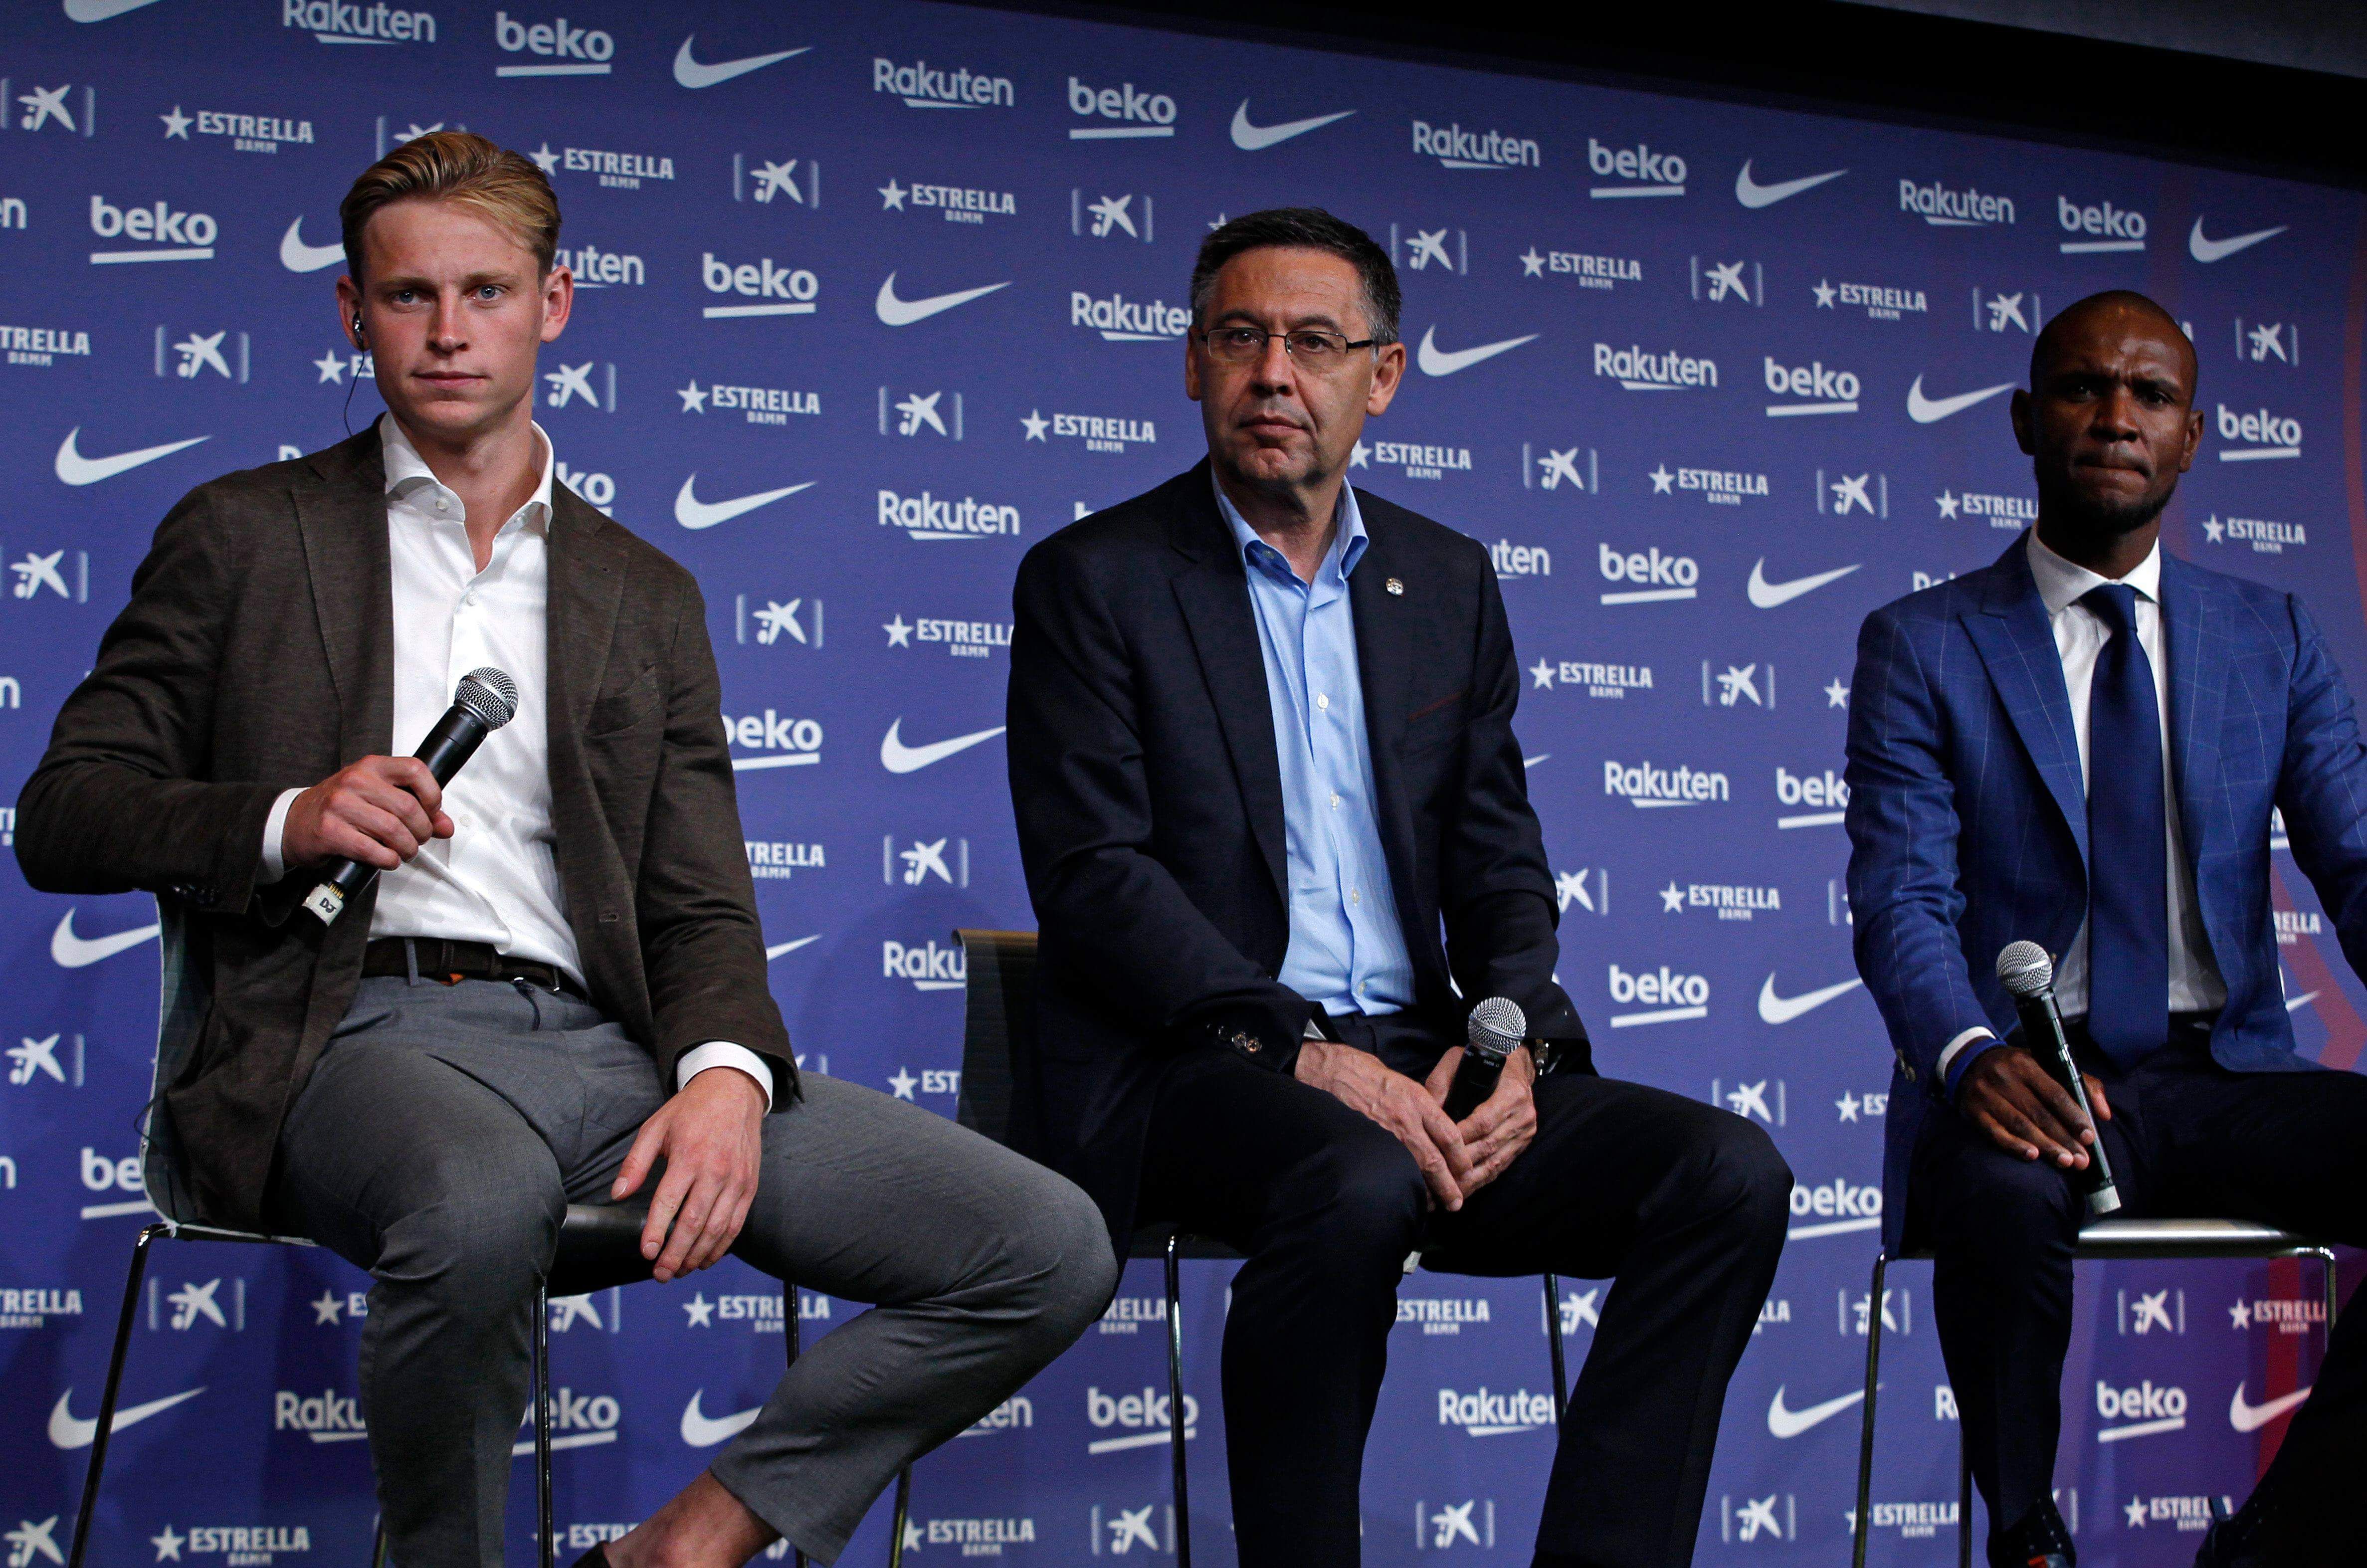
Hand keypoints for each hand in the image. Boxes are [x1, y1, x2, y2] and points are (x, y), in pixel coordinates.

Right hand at [281, 755, 452, 871]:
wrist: (294, 821)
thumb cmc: (339, 807)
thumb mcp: (375, 797)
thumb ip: (414, 807)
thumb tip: (445, 826)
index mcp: (371, 766)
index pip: (416, 770)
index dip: (433, 795)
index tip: (433, 812)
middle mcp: (356, 781)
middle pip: (408, 808)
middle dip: (422, 831)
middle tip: (418, 840)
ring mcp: (340, 805)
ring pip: (393, 830)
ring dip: (407, 848)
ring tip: (404, 852)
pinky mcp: (330, 830)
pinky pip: (372, 849)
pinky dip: (388, 859)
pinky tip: (387, 859)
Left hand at [613, 1067, 766, 1281]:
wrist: (735, 1091)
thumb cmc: (691, 1110)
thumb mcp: (655, 1127)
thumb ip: (636, 1162)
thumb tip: (618, 1194)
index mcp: (689, 1156)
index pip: (670, 1202)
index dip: (657, 1231)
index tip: (646, 1253)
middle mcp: (716, 1171)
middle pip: (694, 1223)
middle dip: (676, 1254)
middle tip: (660, 1274)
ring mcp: (737, 1181)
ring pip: (717, 1229)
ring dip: (698, 1255)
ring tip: (680, 1271)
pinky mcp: (750, 1186)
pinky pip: (736, 1224)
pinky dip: (722, 1246)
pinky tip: (706, 1258)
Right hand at [1294, 1038, 1471, 1210]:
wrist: (1340, 1074)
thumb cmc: (1373, 1077)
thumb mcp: (1408, 1086)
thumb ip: (1425, 1109)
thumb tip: (1440, 1134)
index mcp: (1419, 1101)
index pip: (1450, 1135)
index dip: (1461, 1158)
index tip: (1467, 1171)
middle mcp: (1406, 1119)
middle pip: (1434, 1160)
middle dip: (1448, 1185)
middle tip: (1456, 1202)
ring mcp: (1387, 1133)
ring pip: (1414, 1168)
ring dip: (1427, 1189)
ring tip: (1435, 1205)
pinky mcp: (1370, 1142)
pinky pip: (1391, 1168)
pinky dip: (1402, 1183)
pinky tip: (1406, 1193)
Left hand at [1425, 1045, 1537, 1196]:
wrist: (1514, 1066)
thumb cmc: (1480, 1063)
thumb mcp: (1457, 1061)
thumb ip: (1439, 1082)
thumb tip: (1424, 1110)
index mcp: (1511, 1094)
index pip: (1483, 1123)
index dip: (1460, 1139)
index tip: (1438, 1151)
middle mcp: (1523, 1115)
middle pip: (1488, 1146)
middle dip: (1462, 1165)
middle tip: (1439, 1180)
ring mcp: (1525, 1132)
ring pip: (1495, 1161)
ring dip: (1472, 1179)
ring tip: (1450, 1192)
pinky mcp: (1523, 1143)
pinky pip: (1501, 1165)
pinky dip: (1483, 1178)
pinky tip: (1466, 1188)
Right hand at [1958, 1046, 2112, 1167]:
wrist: (1969, 1061)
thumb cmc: (2016, 1068)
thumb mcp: (2046, 1064)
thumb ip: (2081, 1083)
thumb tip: (2104, 1113)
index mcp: (2025, 1063)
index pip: (2055, 1094)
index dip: (2074, 1117)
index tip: (2089, 1137)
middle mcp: (2004, 1077)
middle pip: (2039, 1113)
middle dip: (2064, 1139)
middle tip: (2081, 1160)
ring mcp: (1986, 1095)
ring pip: (2020, 1125)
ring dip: (2045, 1146)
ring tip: (2065, 1162)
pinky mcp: (1973, 1111)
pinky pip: (1995, 1132)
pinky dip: (2014, 1145)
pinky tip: (2031, 1156)